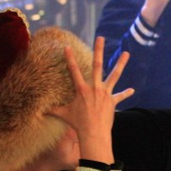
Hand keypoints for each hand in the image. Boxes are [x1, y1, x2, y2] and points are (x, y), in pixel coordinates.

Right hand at [48, 37, 132, 164]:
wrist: (94, 133)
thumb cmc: (77, 124)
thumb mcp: (63, 115)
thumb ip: (52, 110)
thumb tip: (38, 112)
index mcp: (81, 89)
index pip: (73, 70)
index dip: (69, 59)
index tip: (67, 47)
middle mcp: (95, 88)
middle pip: (97, 65)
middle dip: (98, 50)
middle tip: (100, 37)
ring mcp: (106, 93)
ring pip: (115, 75)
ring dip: (121, 64)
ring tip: (127, 53)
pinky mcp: (113, 101)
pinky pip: (121, 96)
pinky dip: (126, 93)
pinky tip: (132, 90)